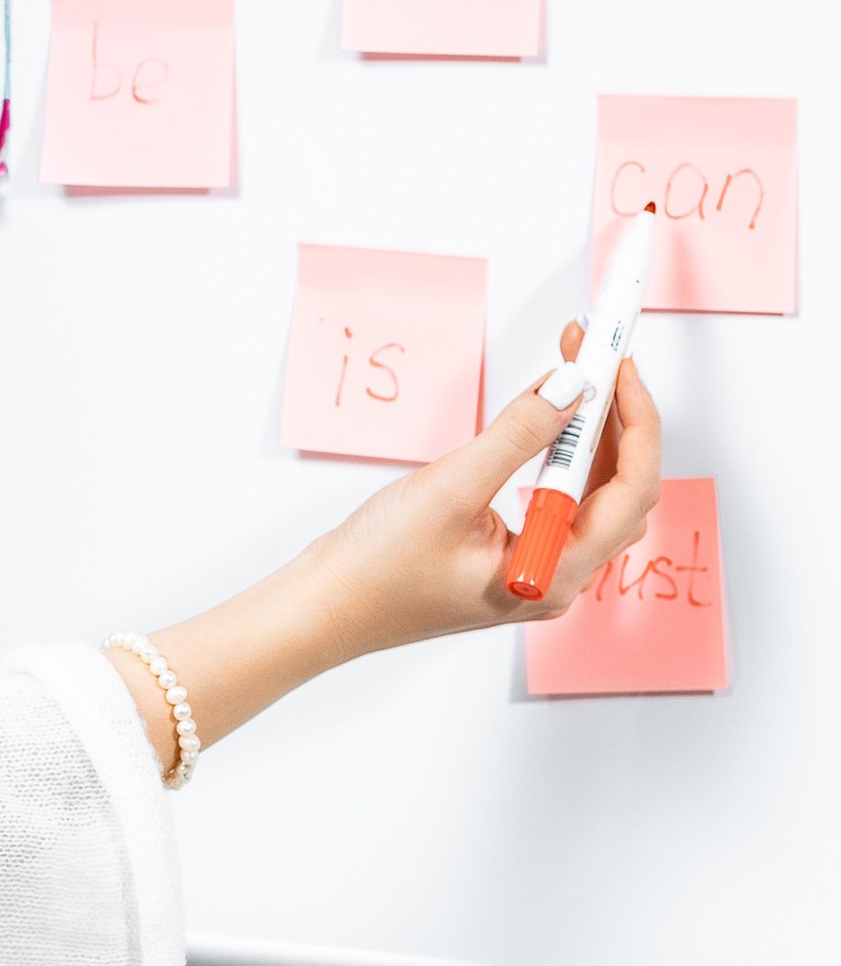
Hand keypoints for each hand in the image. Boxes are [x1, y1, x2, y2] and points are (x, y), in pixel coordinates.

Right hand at [311, 323, 662, 656]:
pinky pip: (561, 498)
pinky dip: (561, 453)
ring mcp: (539, 565)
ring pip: (593, 492)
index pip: (630, 491)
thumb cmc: (378, 569)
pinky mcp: (516, 552)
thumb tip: (569, 390)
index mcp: (556, 573)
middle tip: (596, 360)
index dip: (636, 423)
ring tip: (574, 378)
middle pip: (622, 489)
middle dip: (616, 418)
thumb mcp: (449, 490)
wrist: (330, 605)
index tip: (618, 368)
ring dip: (590, 432)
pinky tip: (546, 423)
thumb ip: (515, 436)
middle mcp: (558, 574)